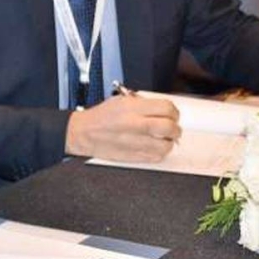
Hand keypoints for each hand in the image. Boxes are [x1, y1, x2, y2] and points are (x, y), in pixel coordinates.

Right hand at [65, 94, 180, 162]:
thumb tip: (162, 109)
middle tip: (172, 128)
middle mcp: (134, 125)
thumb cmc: (100, 117)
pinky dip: (159, 152)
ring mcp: (134, 143)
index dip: (173, 111)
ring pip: (165, 145)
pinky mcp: (133, 156)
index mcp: (132, 108)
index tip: (172, 114)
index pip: (166, 108)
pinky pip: (156, 157)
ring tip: (163, 138)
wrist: (83, 133)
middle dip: (175, 128)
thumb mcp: (120, 100)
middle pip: (169, 128)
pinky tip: (154, 147)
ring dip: (168, 142)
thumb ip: (143, 104)